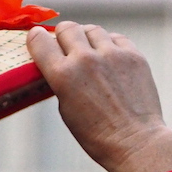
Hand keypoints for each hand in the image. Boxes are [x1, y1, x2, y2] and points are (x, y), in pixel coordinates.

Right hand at [27, 21, 171, 171]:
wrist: (135, 142)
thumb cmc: (97, 135)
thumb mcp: (66, 110)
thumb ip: (61, 81)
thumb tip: (61, 62)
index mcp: (63, 76)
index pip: (40, 41)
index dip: (36, 38)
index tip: (38, 39)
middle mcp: (86, 59)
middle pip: (67, 28)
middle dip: (63, 36)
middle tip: (66, 46)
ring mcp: (112, 55)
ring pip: (92, 30)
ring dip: (87, 38)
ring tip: (90, 52)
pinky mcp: (133, 55)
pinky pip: (116, 38)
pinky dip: (110, 45)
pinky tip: (110, 58)